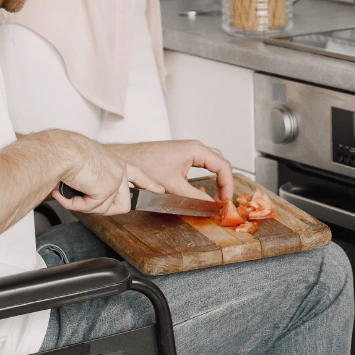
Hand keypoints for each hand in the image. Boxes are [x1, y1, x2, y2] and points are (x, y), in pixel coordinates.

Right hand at [52, 133, 165, 215]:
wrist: (61, 151)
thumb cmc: (65, 154)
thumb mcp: (86, 168)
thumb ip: (95, 182)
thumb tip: (88, 195)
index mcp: (114, 162)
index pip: (137, 175)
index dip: (148, 184)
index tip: (160, 190)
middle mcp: (119, 169)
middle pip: (122, 203)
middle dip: (100, 206)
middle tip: (82, 195)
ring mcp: (117, 179)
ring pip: (106, 209)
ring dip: (86, 205)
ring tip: (74, 188)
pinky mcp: (109, 188)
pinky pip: (92, 209)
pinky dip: (76, 204)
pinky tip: (69, 190)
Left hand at [110, 139, 234, 205]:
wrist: (127, 158)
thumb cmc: (145, 164)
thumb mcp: (173, 186)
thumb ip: (194, 198)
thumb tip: (210, 206)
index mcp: (196, 150)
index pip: (223, 166)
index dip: (228, 185)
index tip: (225, 201)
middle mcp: (194, 148)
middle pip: (220, 164)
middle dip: (224, 183)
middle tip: (223, 200)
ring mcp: (188, 151)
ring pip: (212, 164)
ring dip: (216, 180)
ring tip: (216, 197)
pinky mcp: (181, 157)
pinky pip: (202, 165)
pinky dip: (207, 178)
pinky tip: (203, 191)